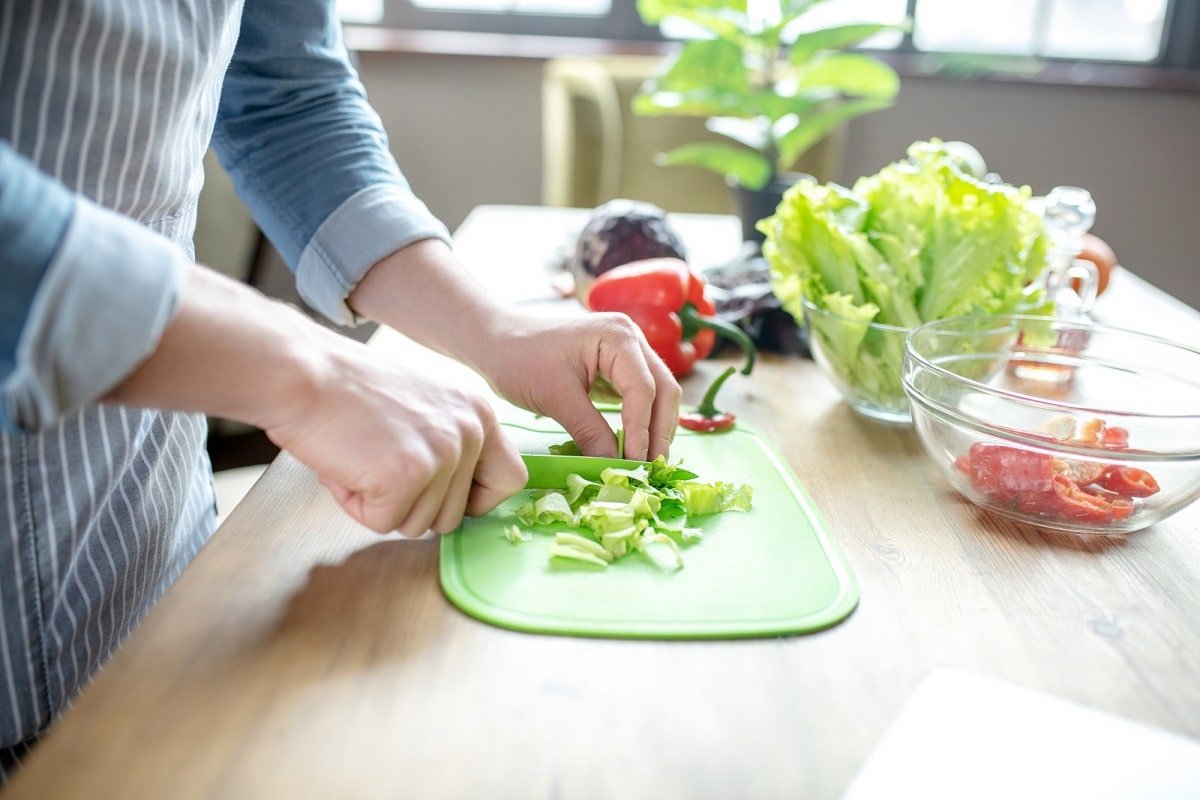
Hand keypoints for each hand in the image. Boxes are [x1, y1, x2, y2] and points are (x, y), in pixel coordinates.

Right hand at [263, 339, 527, 535]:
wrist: (303, 373)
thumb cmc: (347, 392)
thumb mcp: (422, 408)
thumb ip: (448, 444)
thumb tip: (455, 497)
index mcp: (479, 412)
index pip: (510, 479)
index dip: (476, 499)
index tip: (441, 494)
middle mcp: (470, 432)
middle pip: (455, 515)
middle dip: (410, 504)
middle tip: (375, 462)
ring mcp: (442, 454)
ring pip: (419, 525)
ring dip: (381, 504)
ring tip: (359, 458)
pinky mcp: (407, 476)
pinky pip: (384, 522)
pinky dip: (356, 505)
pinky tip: (346, 466)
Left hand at [473, 310, 681, 460]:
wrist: (496, 341)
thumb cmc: (520, 359)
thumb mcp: (555, 398)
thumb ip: (590, 432)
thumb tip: (615, 467)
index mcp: (618, 336)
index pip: (644, 389)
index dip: (642, 430)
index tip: (634, 464)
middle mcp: (631, 339)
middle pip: (664, 390)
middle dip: (659, 431)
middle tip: (651, 470)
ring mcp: (628, 352)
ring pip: (658, 395)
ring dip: (654, 429)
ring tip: (644, 465)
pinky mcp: (618, 367)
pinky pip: (641, 397)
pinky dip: (641, 423)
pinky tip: (634, 447)